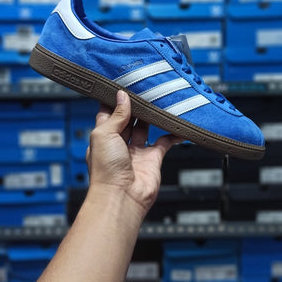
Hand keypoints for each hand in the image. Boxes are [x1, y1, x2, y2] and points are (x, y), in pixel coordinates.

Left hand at [86, 90, 181, 216]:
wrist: (121, 198)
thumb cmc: (105, 171)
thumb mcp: (104, 135)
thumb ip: (116, 115)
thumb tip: (122, 97)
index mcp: (103, 136)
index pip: (109, 113)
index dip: (115, 99)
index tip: (123, 84)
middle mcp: (119, 143)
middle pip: (129, 118)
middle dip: (136, 105)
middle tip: (145, 88)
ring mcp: (137, 151)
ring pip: (146, 127)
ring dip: (153, 116)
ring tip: (159, 99)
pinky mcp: (153, 158)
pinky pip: (165, 142)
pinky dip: (172, 134)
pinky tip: (177, 124)